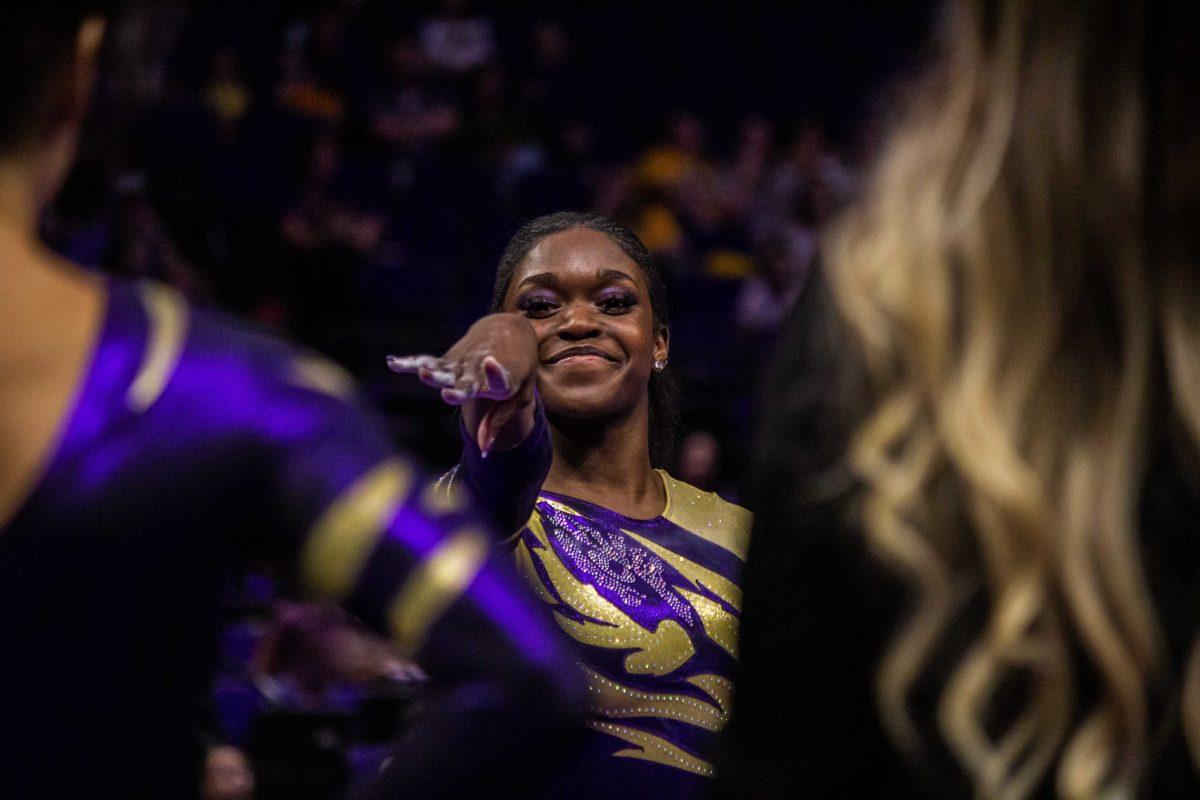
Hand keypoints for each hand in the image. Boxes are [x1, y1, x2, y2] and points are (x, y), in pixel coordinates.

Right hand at [388, 313, 537, 455]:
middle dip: (458, 389)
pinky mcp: (448, 359)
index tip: (491, 364)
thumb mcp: (519, 396)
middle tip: (449, 393)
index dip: (496, 373)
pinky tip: (393, 362)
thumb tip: (484, 450)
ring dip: (433, 374)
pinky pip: (427, 361)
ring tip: (422, 373)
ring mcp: (462, 365)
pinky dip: (410, 363)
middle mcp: (479, 372)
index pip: (500, 380)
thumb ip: (498, 421)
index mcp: (503, 382)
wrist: (510, 332)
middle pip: (466, 382)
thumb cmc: (519, 372)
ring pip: (445, 371)